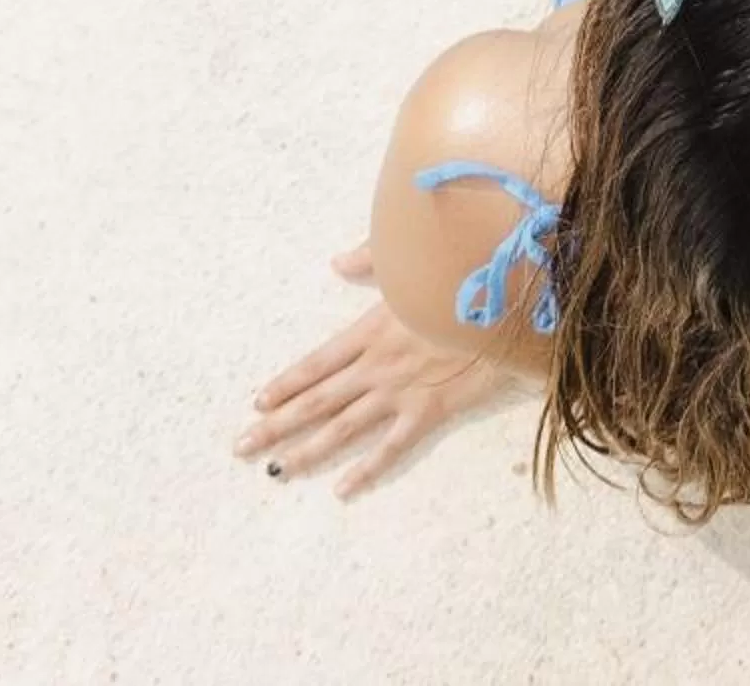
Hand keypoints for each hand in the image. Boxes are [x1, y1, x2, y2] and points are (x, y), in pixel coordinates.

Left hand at [235, 241, 520, 497]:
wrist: (508, 302)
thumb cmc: (463, 275)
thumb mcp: (414, 260)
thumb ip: (371, 259)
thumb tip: (337, 262)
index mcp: (370, 327)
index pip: (316, 362)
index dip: (285, 383)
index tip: (256, 403)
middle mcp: (376, 363)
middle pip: (317, 399)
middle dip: (276, 424)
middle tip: (241, 447)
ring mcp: (400, 389)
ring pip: (343, 426)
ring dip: (306, 450)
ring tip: (276, 469)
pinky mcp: (428, 409)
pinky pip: (391, 447)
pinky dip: (365, 469)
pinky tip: (341, 489)